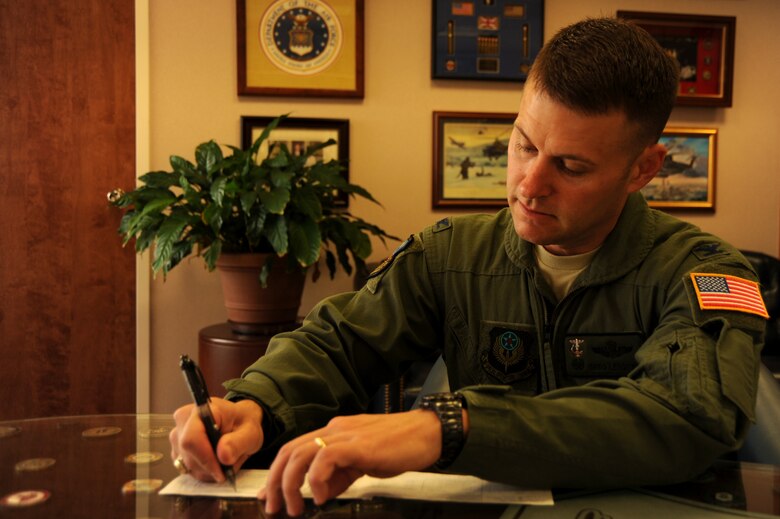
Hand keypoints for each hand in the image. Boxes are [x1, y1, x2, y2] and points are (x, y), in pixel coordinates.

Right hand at [169, 397, 263, 482]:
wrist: (237, 422)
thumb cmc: (243, 424)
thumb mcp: (250, 432)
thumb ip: (238, 443)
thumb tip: (224, 456)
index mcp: (202, 410)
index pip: (192, 438)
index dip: (205, 459)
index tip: (221, 471)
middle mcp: (183, 420)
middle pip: (188, 455)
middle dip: (210, 467)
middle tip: (229, 464)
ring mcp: (177, 435)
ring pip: (187, 465)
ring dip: (208, 471)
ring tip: (224, 460)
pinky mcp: (176, 448)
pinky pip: (186, 468)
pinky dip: (203, 471)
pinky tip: (214, 462)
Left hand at [259, 410, 443, 516]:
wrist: (427, 433)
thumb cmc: (399, 447)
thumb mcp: (362, 462)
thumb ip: (340, 475)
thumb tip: (321, 493)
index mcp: (334, 433)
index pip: (294, 449)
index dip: (277, 473)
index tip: (269, 496)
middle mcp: (335, 430)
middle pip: (290, 451)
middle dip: (276, 482)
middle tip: (273, 507)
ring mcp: (346, 435)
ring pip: (301, 454)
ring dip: (292, 484)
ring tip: (296, 509)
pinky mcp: (359, 445)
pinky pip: (326, 458)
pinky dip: (317, 479)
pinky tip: (323, 496)